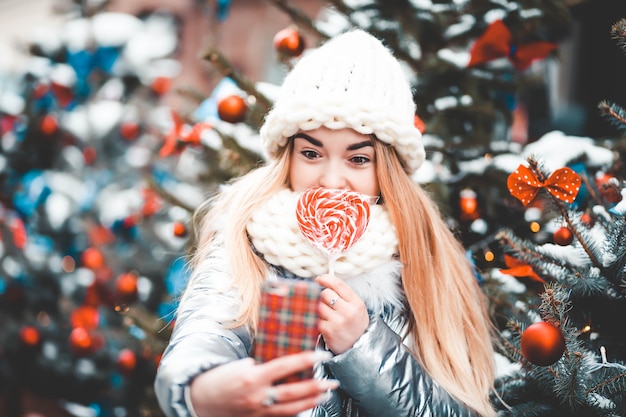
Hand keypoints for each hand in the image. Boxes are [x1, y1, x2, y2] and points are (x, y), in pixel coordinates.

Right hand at [189, 350, 337, 416]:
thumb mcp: (241, 364)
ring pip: (291, 408)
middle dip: (316, 387)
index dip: (306, 360)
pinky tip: (307, 405)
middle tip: (332, 381)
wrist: (199, 400)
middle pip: (294, 392)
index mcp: (252, 377)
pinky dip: (297, 411)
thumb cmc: (219, 377)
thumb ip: (263, 362)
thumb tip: (286, 352)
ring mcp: (258, 411)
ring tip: (325, 394)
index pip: (286, 366)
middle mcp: (257, 396)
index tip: (322, 354)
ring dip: (312, 401)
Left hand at [315, 273, 368, 353]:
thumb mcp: (357, 308)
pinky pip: (315, 317)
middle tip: (325, 301)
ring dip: (318, 307)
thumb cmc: (355, 325)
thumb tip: (325, 282)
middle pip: (325, 293)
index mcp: (356, 303)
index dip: (325, 278)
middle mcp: (348, 312)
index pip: (338, 284)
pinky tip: (324, 322)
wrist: (357, 347)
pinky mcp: (328, 331)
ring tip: (326, 314)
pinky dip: (317, 318)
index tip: (319, 279)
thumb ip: (344, 295)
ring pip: (318, 305)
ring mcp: (337, 322)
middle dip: (322, 295)